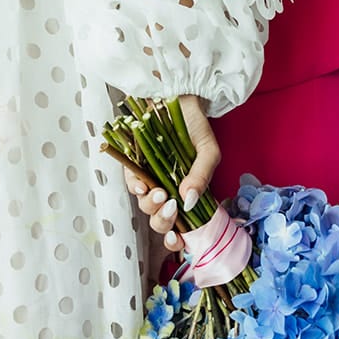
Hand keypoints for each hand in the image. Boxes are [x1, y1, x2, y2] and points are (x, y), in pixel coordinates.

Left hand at [124, 95, 220, 254]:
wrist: (178, 97)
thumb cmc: (196, 127)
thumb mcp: (208, 152)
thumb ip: (201, 177)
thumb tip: (190, 203)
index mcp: (187, 195)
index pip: (180, 227)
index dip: (176, 240)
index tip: (179, 239)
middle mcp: (167, 191)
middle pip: (159, 222)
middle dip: (163, 222)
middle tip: (171, 207)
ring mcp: (150, 179)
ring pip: (144, 205)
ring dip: (151, 205)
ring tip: (161, 193)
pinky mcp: (134, 164)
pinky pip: (131, 181)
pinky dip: (135, 186)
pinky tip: (142, 185)